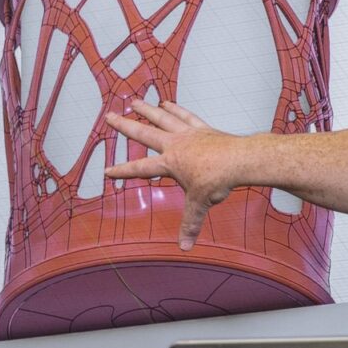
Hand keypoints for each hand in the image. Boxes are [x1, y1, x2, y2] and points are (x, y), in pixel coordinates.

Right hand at [103, 99, 240, 249]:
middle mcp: (175, 145)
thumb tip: (184, 246)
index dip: (122, 171)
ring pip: (162, 118)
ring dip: (147, 110)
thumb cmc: (219, 179)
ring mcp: (188, 134)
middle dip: (125, 126)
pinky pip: (185, 116)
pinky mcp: (202, 129)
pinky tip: (167, 102)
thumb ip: (190, 223)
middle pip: (144, 133)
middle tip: (110, 116)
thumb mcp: (200, 204)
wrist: (240, 160)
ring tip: (134, 102)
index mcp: (170, 163)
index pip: (140, 169)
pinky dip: (176, 109)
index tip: (108, 171)